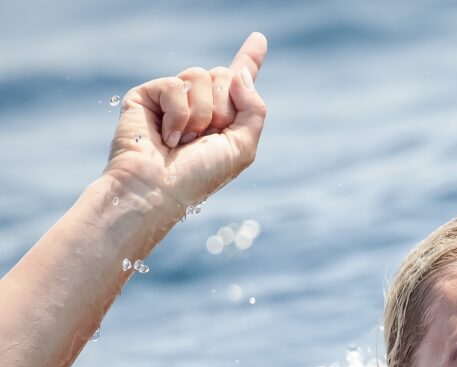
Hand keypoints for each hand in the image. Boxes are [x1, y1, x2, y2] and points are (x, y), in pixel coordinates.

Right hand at [103, 32, 267, 217]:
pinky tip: (166, 136)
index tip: (259, 38)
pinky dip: (177, 115)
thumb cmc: (199, 176)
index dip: (249, 60)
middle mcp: (199, 103)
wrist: (159, 190)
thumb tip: (240, 73)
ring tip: (185, 140)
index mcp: (224, 118)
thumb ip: (253, 108)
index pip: (238, 83)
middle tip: (205, 139)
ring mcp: (173, 97)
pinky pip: (175, 84)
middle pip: (225, 74)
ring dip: (201, 115)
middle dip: (223, 109)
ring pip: (201, 76)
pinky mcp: (148, 94)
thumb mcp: (242, 146)